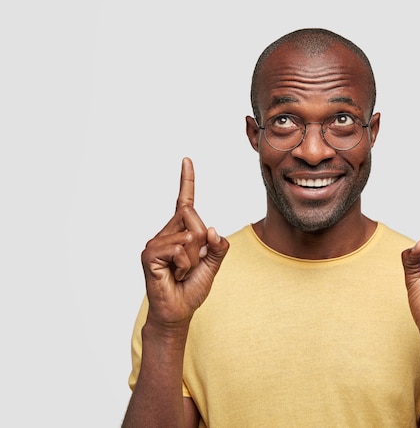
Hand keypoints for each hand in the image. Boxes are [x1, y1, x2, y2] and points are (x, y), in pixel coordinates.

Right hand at [140, 157, 228, 326]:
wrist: (177, 312)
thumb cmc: (191, 288)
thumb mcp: (213, 265)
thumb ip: (218, 247)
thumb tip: (212, 230)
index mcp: (181, 231)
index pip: (184, 201)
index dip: (187, 180)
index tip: (187, 160)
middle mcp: (166, 232)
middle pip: (193, 216)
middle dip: (202, 241)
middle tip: (192, 264)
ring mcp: (155, 242)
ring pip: (189, 236)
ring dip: (193, 259)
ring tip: (182, 272)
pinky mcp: (149, 254)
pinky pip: (178, 249)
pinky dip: (184, 264)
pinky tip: (175, 275)